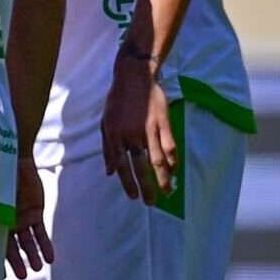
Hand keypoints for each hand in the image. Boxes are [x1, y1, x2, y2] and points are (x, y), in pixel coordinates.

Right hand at [7, 156, 52, 279]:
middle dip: (17, 262)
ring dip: (33, 255)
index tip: (0, 275)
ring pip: (28, 242)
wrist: (14, 157)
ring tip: (39, 268)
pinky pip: (41, 233)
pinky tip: (51, 258)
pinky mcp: (35, 213)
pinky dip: (46, 245)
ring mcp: (21, 219)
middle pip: (11, 247)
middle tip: (23, 276)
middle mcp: (5, 222)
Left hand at [101, 55, 176, 204]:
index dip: (127, 183)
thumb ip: (108, 149)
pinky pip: (170, 145)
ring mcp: (149, 128)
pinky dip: (173, 160)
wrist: (133, 76)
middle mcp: (132, 135)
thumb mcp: (105, 124)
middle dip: (147, 187)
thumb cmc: (117, 101)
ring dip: (163, 178)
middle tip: (151, 203)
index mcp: (115, 136)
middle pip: (141, 166)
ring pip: (158, 159)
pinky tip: (174, 170)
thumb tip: (108, 172)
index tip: (133, 197)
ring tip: (167, 191)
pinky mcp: (163, 121)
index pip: (121, 165)